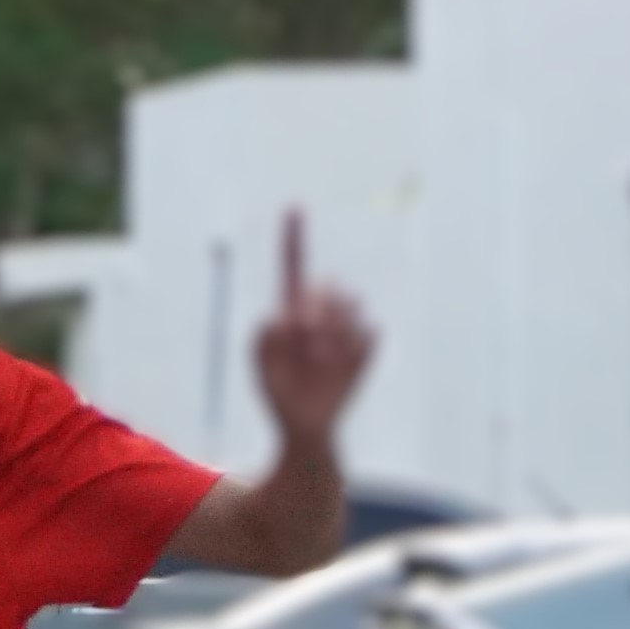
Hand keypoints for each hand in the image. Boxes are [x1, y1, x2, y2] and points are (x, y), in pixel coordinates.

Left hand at [256, 206, 375, 444]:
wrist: (306, 422)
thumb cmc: (278, 389)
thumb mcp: (262, 359)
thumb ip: (270, 331)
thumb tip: (297, 314)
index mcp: (290, 309)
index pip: (293, 267)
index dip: (294, 238)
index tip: (294, 206)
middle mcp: (320, 311)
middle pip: (326, 287)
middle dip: (317, 311)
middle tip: (306, 342)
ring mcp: (346, 326)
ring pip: (350, 306)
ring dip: (333, 333)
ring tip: (319, 362)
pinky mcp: (367, 344)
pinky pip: (367, 332)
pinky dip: (352, 351)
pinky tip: (339, 370)